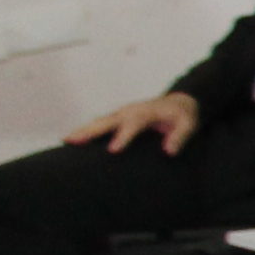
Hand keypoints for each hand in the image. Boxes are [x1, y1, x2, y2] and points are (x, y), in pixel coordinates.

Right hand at [67, 91, 199, 154]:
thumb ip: (180, 136)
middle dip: (90, 131)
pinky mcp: (117, 118)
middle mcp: (129, 112)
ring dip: (82, 130)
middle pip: (107, 121)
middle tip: (73, 140)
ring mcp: (121, 114)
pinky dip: (85, 130)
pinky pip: (99, 124)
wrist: (179, 102)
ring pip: (99, 121)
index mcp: (146, 113)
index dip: (123, 137)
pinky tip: (72, 140)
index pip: (133, 125)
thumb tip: (169, 151)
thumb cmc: (184, 116)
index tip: (113, 150)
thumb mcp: (189, 125)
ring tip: (66, 140)